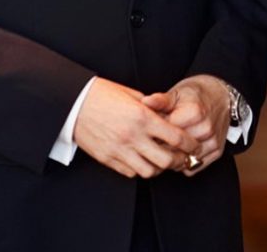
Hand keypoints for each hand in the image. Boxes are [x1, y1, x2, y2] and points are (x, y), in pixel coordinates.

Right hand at [72, 78, 197, 178]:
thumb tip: (166, 116)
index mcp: (142, 117)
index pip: (176, 137)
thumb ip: (150, 106)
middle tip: (183, 157)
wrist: (72, 103)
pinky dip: (140, 169)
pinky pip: (130, 172)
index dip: (190, 144)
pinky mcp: (107, 159)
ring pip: (149, 171)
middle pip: (166, 160)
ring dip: (159, 168)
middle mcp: (132, 136)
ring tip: (162, 161)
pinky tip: (142, 160)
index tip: (194, 145)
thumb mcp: (130, 94)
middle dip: (179, 161)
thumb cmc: (101, 94)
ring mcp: (119, 150)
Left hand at [141, 74, 230, 175]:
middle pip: (173, 149)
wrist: (221, 97)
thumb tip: (145, 102)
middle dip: (160, 147)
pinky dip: (183, 164)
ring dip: (171, 158)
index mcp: (194, 113)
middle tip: (154, 141)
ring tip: (166, 146)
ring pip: (182, 161)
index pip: (165, 133)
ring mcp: (212, 142)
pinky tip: (179, 152)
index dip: (152, 133)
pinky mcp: (217, 152)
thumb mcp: (177, 92)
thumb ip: (161, 100)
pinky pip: (193, 168)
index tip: (147, 130)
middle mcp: (205, 129)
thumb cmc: (196, 95)